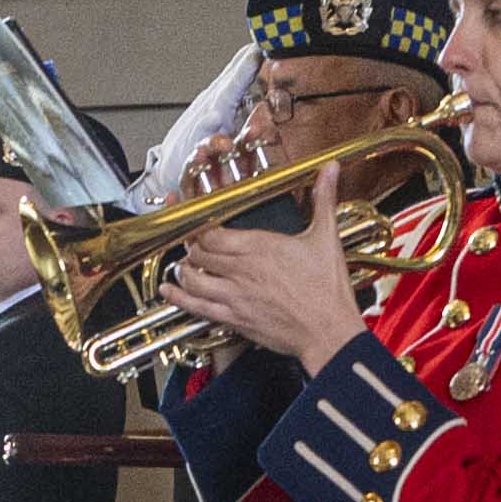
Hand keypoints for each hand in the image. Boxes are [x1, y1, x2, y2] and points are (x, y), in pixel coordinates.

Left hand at [157, 212, 363, 366]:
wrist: (329, 331)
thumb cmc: (328, 291)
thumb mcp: (326, 239)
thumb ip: (324, 200)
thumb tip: (331, 170)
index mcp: (259, 247)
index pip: (212, 232)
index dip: (197, 225)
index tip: (195, 219)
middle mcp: (242, 270)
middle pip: (198, 253)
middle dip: (190, 246)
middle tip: (190, 243)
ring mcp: (235, 296)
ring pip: (192, 279)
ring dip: (183, 270)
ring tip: (183, 265)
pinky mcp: (235, 319)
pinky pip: (197, 307)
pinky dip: (178, 298)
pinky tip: (169, 292)